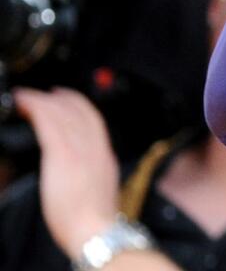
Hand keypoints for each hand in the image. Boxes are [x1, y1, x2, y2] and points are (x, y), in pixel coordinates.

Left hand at [13, 87, 122, 260]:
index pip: (94, 120)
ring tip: (28, 97)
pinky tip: (25, 104)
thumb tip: (79, 172)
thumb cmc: (92, 220)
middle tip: (47, 92)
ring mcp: (79, 150)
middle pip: (80, 112)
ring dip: (44, 100)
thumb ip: (90, 174)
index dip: (79, 106)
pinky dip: (36, 108)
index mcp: (104, 156)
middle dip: (63, 98)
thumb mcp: (98, 190)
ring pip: (63, 113)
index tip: (67, 99)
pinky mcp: (62, 155)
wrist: (94, 229)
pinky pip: (48, 123)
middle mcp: (94, 148)